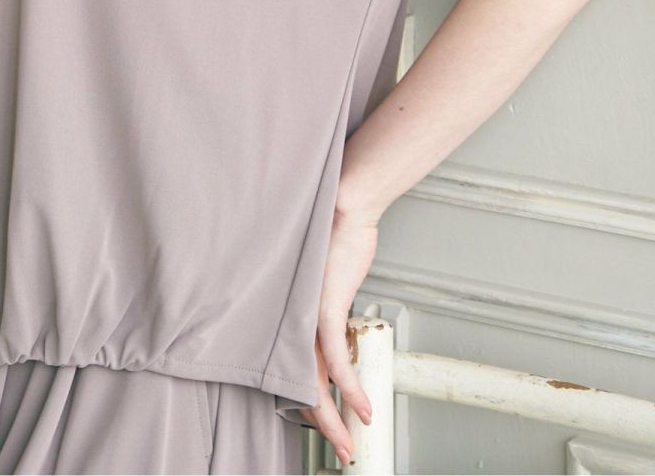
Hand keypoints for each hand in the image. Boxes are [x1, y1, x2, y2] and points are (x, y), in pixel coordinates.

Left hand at [294, 206, 379, 466]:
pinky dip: (351, 389)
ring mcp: (307, 318)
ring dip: (336, 418)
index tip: (325, 422)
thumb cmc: (334, 234)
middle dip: (323, 424)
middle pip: (303, 386)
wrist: (341, 207)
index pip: (297, 372)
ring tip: (349, 442)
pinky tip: (362, 408)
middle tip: (339, 448)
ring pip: (318, 384)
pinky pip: (337, 363)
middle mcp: (294, 320)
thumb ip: (325, 302)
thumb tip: (333, 319)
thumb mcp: (327, 278)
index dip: (309, 402)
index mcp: (292, 316)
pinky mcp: (325, 311)